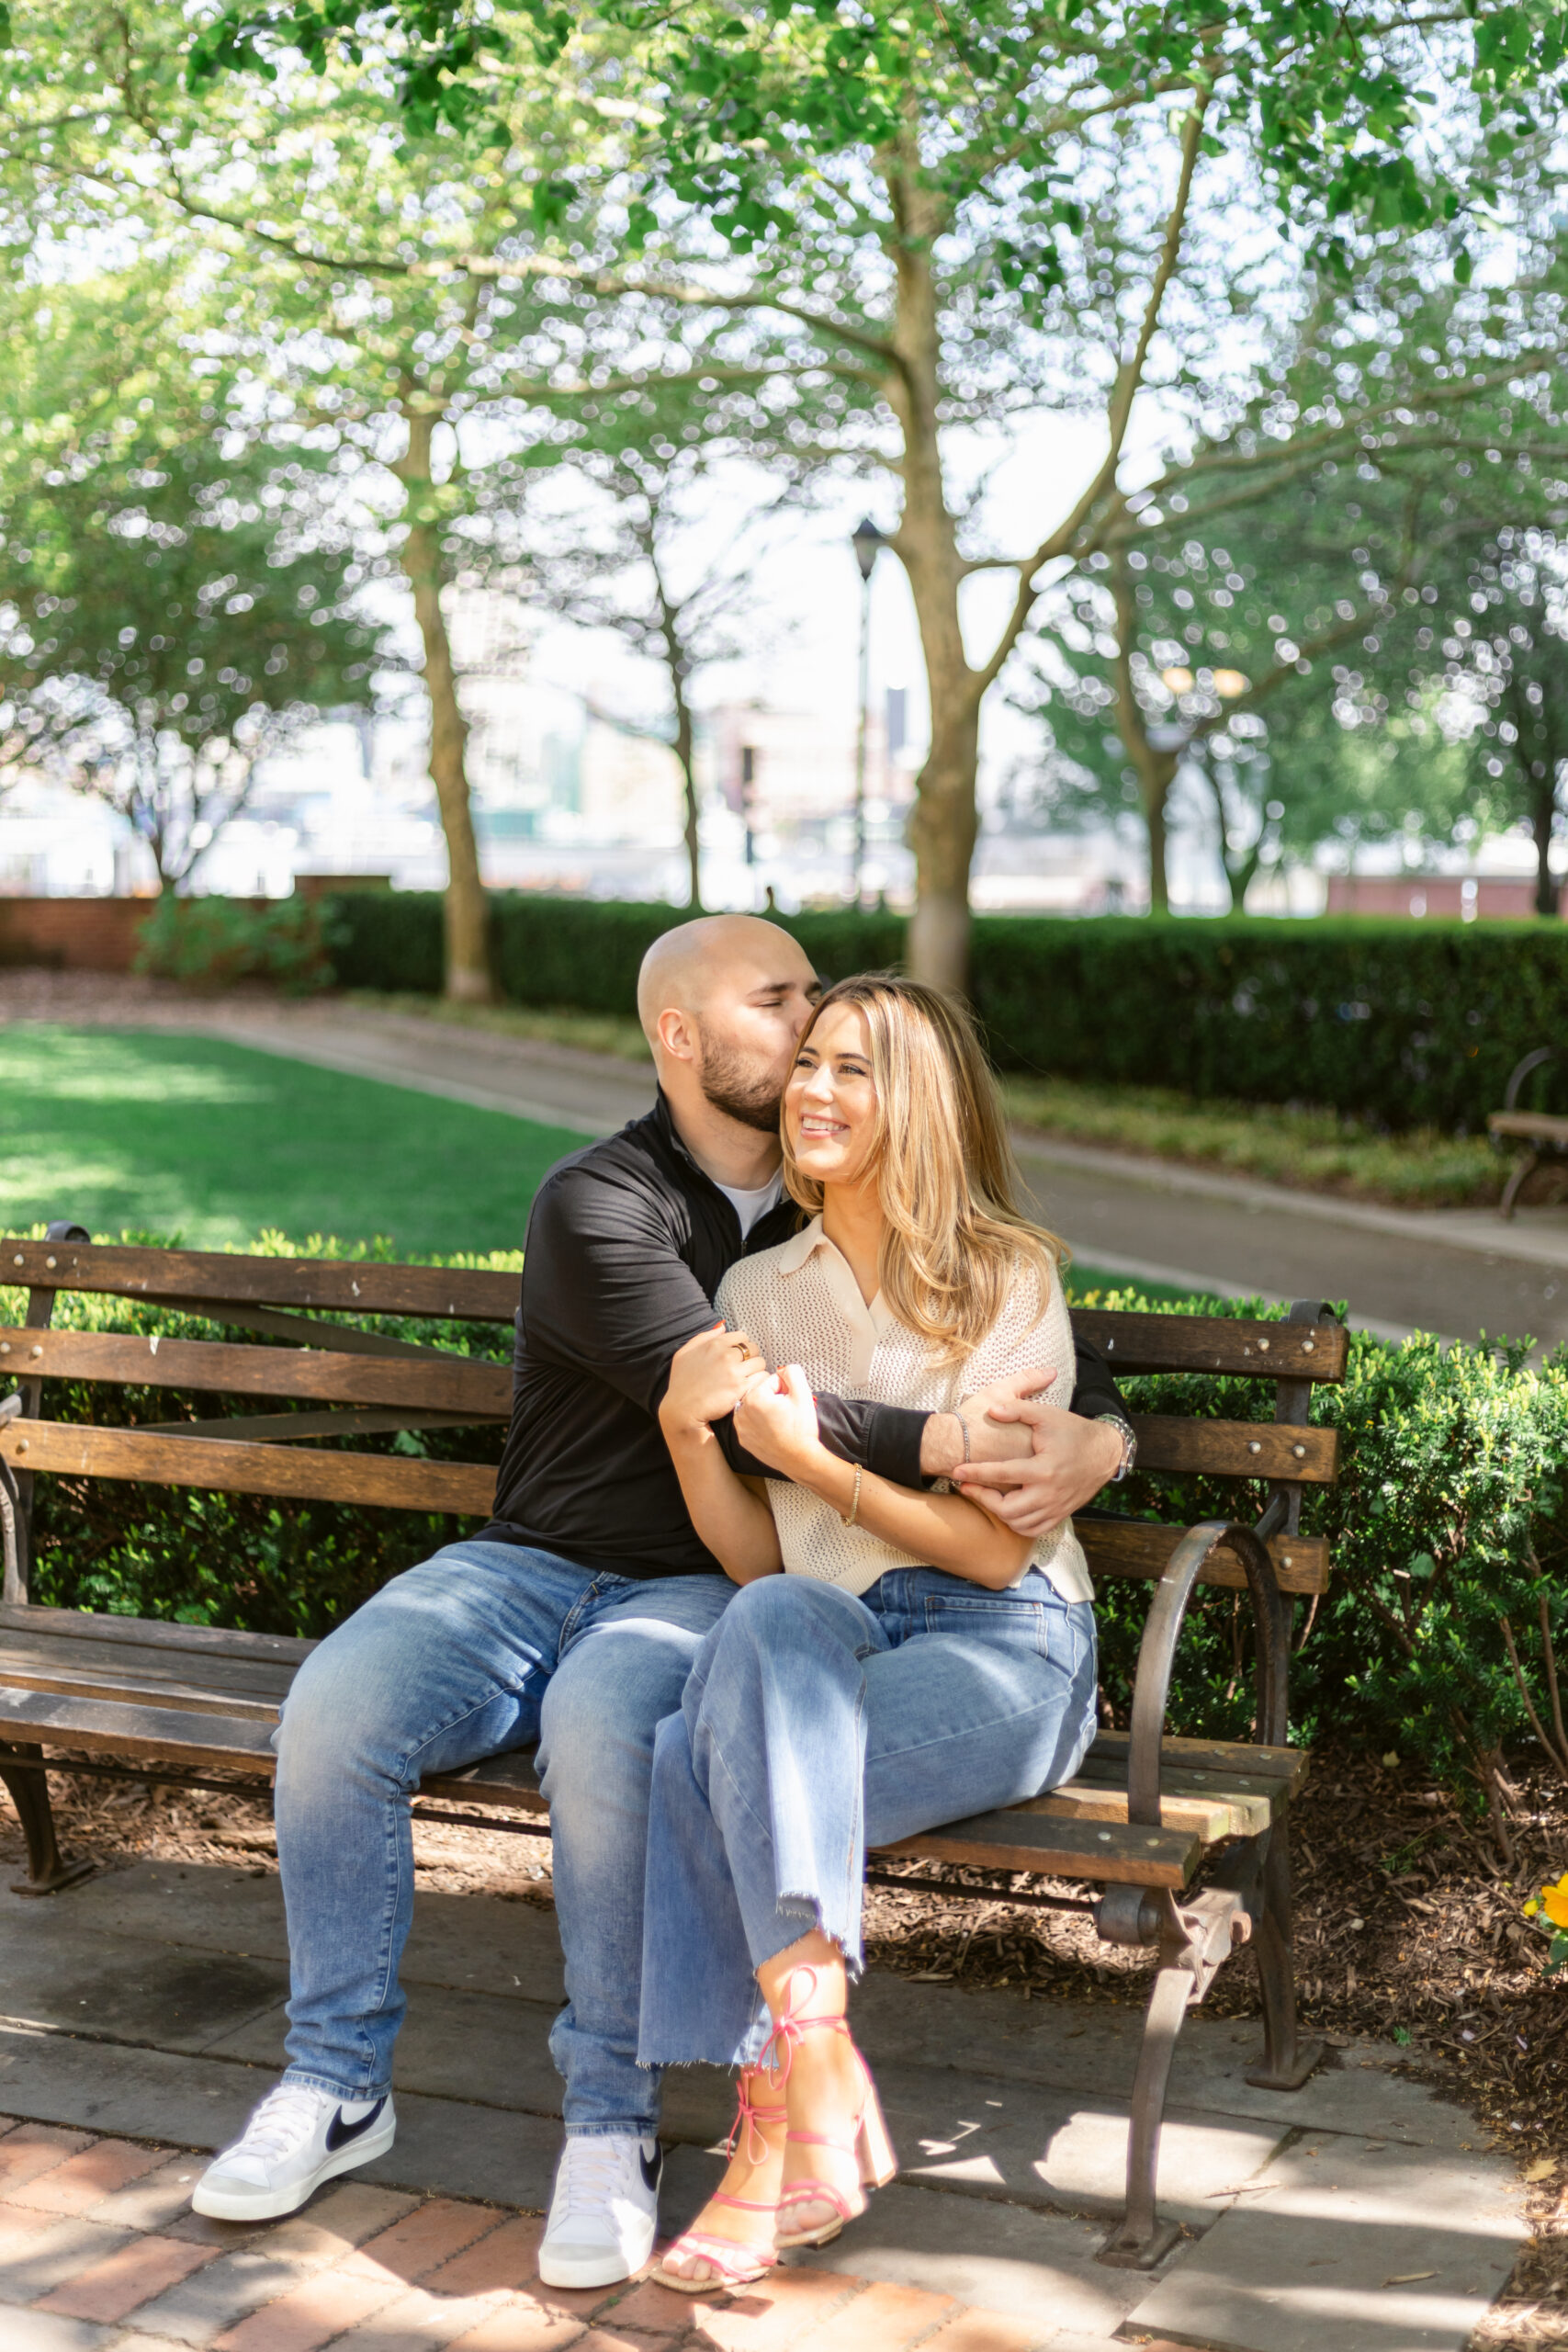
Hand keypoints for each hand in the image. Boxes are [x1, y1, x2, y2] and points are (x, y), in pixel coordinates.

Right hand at [661, 1323, 765, 1435]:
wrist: (682, 1410)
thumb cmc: (681, 1383)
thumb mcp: (684, 1354)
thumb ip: (704, 1337)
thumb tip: (722, 1327)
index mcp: (714, 1344)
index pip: (742, 1336)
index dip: (742, 1346)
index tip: (738, 1356)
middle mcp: (726, 1355)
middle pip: (753, 1348)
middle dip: (750, 1357)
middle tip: (744, 1368)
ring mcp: (734, 1371)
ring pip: (760, 1363)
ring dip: (756, 1370)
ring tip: (748, 1378)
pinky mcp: (741, 1388)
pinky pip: (761, 1378)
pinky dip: (759, 1382)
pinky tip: (750, 1387)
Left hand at [732, 1363, 824, 1476]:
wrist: (800, 1458)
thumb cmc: (801, 1430)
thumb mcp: (802, 1394)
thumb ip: (793, 1372)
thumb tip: (783, 1369)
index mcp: (754, 1398)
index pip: (771, 1381)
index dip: (785, 1389)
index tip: (790, 1402)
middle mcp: (742, 1412)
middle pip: (761, 1393)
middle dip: (774, 1398)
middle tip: (787, 1412)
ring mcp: (741, 1427)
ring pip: (754, 1407)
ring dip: (766, 1409)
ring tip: (780, 1421)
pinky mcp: (743, 1439)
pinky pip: (750, 1423)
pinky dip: (760, 1424)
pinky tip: (772, 1430)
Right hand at [919, 1366, 1057, 1476]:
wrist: (947, 1446)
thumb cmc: (972, 1419)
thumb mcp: (1001, 1391)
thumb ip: (1028, 1381)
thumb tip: (1051, 1371)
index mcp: (1035, 1438)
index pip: (1051, 1437)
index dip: (1039, 1431)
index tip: (1023, 1427)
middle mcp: (1032, 1463)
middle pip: (1043, 1458)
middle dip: (1034, 1452)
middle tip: (1012, 1441)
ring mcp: (1019, 1480)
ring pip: (1032, 1478)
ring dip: (1024, 1471)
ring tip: (1008, 1457)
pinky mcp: (1005, 1492)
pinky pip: (1016, 1489)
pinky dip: (1011, 1483)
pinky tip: (999, 1472)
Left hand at [957, 1410, 1122, 1537]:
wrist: (1105, 1452)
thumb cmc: (1073, 1431)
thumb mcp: (1047, 1415)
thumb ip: (1018, 1410)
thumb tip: (991, 1409)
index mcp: (1044, 1469)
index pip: (1003, 1474)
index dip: (977, 1473)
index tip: (956, 1472)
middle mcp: (1049, 1493)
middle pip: (1007, 1509)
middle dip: (983, 1499)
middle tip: (968, 1486)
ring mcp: (1056, 1507)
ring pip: (1018, 1524)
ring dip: (997, 1512)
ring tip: (985, 1495)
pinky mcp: (1060, 1514)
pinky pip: (1033, 1530)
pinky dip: (1016, 1524)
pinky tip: (1006, 1509)